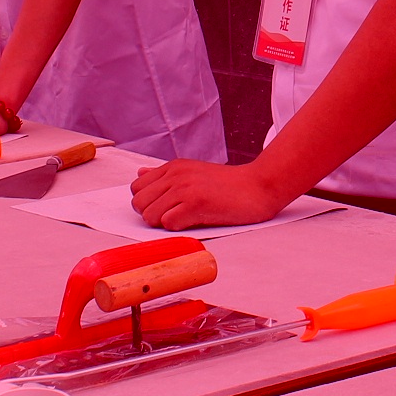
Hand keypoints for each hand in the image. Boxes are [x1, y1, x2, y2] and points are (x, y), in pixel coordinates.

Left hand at [129, 160, 291, 229]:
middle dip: (152, 215)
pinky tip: (195, 221)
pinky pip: (167, 224)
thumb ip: (165, 175)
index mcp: (173, 167)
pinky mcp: (195, 203)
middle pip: (139, 203)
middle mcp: (176, 175)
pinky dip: (178, 228)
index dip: (147, 203)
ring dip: (164, 224)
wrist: (259, 186)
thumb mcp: (193, 172)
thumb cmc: (228, 185)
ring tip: (185, 219)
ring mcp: (184, 188)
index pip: (136, 188)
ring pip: (149, 215)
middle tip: (175, 216)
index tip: (165, 207)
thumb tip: (140, 174)